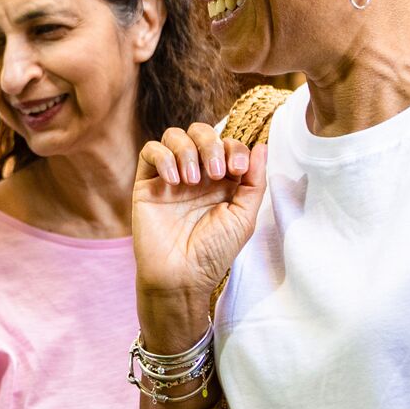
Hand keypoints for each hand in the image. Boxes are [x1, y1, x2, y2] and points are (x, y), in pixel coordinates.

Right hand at [133, 124, 269, 320]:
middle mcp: (196, 173)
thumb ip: (255, 182)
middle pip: (201, 132)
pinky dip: (164, 157)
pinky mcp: (147, 183)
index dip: (234, 149)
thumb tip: (262, 146)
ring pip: (174, 136)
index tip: (237, 171)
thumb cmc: (213, 252)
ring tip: (192, 180)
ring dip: (187, 150)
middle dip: (211, 144)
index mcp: (222, 180)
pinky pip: (150, 151)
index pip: (228, 144)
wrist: (180, 276)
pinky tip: (173, 181)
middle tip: (214, 173)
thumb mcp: (244, 217)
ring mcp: (170, 176)